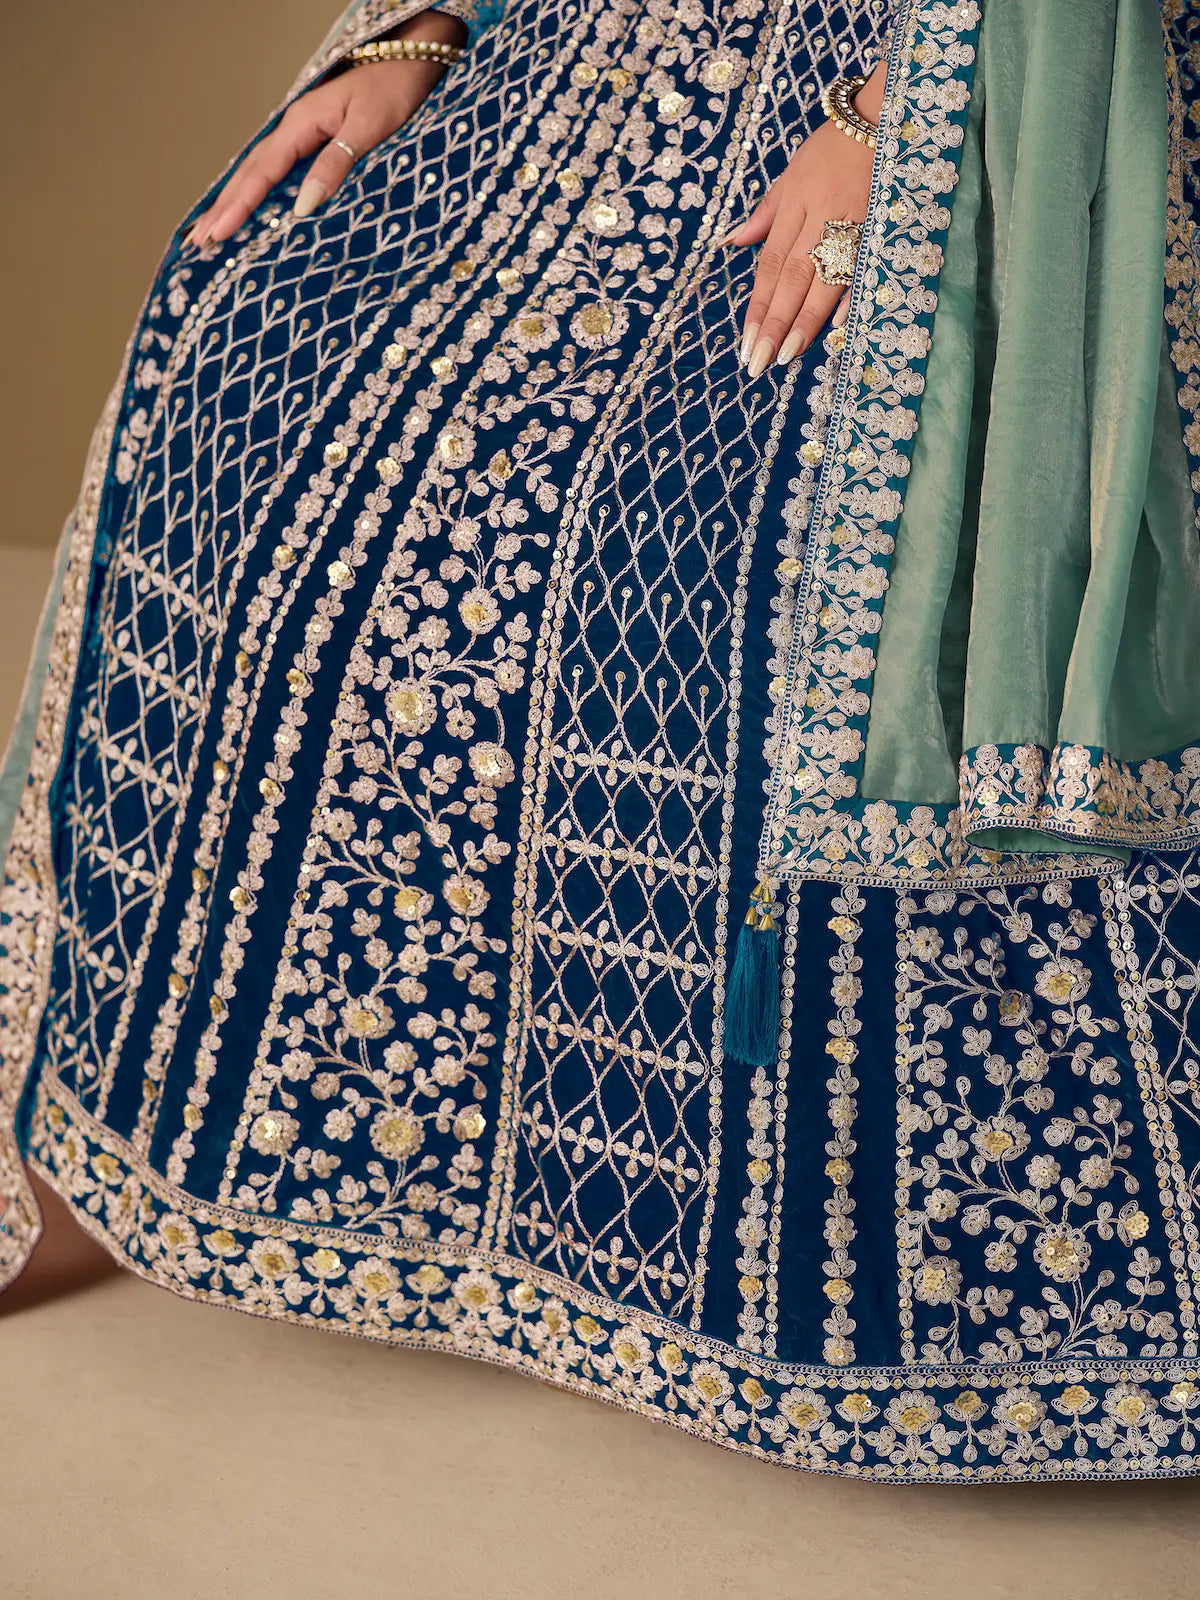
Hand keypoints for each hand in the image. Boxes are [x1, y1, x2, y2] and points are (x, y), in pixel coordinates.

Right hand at [188, 12, 467, 245]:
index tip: (219, 232)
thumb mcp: (367, 128)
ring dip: (234, 200)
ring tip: (211, 228)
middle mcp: (295, 128)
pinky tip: (249, 205)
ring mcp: (303, 133)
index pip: (263, 172)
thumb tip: (303, 205)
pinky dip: (257, 190)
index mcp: (302, 125)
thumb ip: (335, 165)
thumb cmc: (393, 90)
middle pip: (250, 172)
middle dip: (225, 206)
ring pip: (259, 171)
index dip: (240, 205)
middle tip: (200, 240)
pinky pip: (277, 170)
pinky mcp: (315, 140)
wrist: (411, 60)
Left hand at [726, 64, 884, 377]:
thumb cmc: (833, 146)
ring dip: (804, 322)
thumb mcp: (791, 171)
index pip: (770, 267)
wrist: (882, 114)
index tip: (746, 342)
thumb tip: (733, 241)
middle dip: (773, 324)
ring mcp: (850, 225)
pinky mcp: (878, 227)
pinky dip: (850, 295)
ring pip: (823, 280)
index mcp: (794, 208)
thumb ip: (766, 212)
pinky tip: (838, 327)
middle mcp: (818, 219)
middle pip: (791, 280)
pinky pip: (861, 267)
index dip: (757, 306)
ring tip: (787, 356)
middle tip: (758, 363)